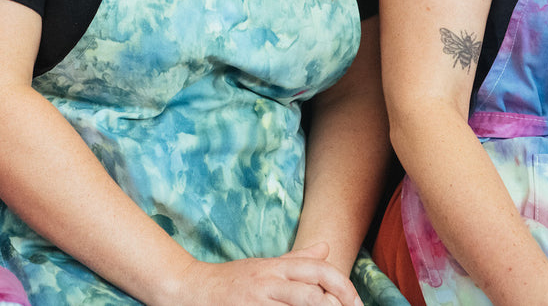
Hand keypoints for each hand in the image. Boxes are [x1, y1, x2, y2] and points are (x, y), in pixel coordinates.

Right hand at [166, 244, 362, 305]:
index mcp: (277, 268)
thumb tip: (327, 247)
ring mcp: (258, 299)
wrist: (191, 289)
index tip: (355, 302)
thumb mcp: (266, 266)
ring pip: (299, 303)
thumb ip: (298, 260)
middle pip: (312, 290)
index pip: (318, 270)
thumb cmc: (232, 281)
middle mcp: (270, 281)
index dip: (342, 285)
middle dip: (337, 303)